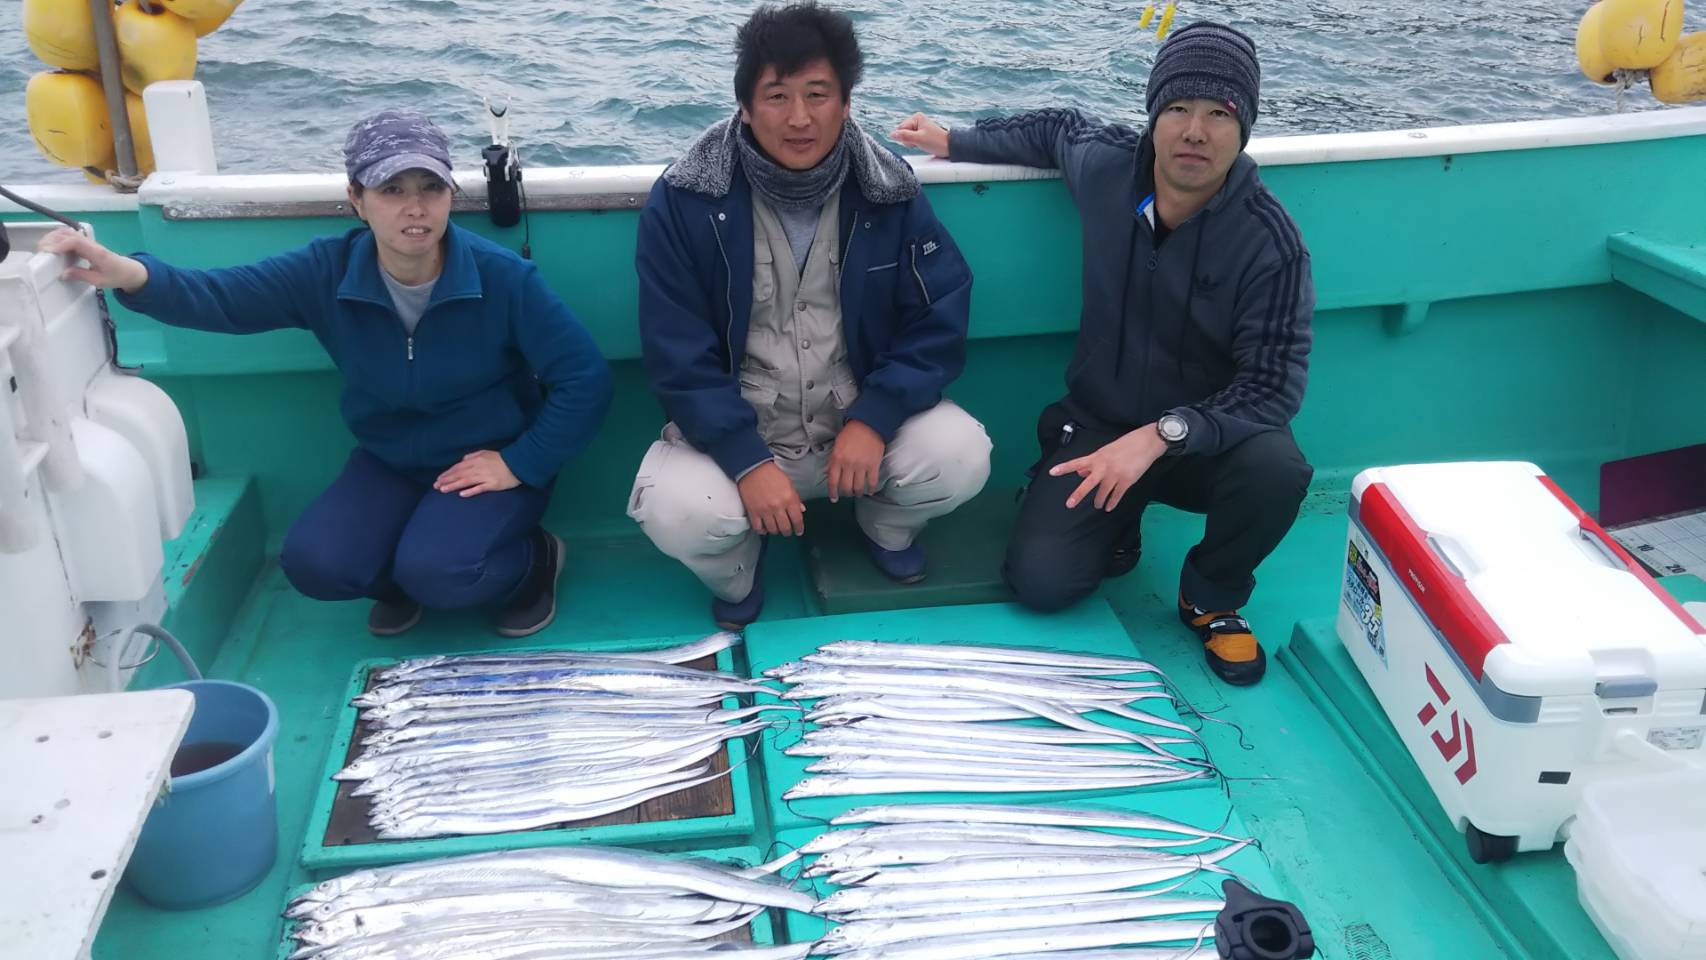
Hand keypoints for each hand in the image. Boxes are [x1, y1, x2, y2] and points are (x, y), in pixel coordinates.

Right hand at [36, 227, 148, 292]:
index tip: (48, 251)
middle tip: (41, 250)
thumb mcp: (99, 281)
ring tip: (44, 246)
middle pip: (70, 234)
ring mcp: (89, 242)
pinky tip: (52, 244)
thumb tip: (63, 274)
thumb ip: (81, 276)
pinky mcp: (86, 243)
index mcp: (97, 253)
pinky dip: (59, 237)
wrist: (130, 271)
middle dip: (53, 239)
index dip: (60, 244)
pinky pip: (71, 235)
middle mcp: (92, 244)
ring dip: (54, 236)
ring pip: (69, 232)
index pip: (76, 242)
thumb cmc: (117, 276)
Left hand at [434, 450, 520, 497]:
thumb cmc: (502, 458)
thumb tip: (462, 460)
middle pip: (459, 474)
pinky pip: (480, 488)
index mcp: (476, 460)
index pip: (458, 467)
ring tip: (443, 490)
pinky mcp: (493, 484)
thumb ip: (473, 456)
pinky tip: (462, 494)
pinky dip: (471, 491)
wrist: (518, 463)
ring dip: (453, 485)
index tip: (438, 479)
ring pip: (466, 481)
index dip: (447, 473)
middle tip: (436, 486)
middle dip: (446, 480)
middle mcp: (478, 468)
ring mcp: (485, 476)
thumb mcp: (486, 452)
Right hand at [738, 461, 805, 536]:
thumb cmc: (772, 474)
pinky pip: (758, 528)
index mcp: (789, 499)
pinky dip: (762, 530)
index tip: (798, 531)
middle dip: (787, 532)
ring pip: (773, 529)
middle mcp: (778, 507)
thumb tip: (801, 510)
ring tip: (776, 528)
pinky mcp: (753, 512)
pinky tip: (764, 528)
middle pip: (785, 528)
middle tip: (787, 531)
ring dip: (776, 531)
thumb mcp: (789, 484)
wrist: (753, 468)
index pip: (797, 520)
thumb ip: (795, 499)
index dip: (799, 528)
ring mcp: (765, 510)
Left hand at [827, 420, 883, 501]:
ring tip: (858, 493)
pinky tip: (870, 491)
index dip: (833, 492)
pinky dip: (871, 489)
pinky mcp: (874, 465)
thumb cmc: (851, 433)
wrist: (868, 424)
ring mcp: (862, 466)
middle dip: (846, 493)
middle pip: (845, 487)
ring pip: (858, 487)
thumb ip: (832, 460)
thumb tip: (827, 472)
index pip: (832, 481)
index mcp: (837, 459)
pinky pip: (872, 482)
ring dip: (857, 493)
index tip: (834, 498)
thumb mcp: (837, 445)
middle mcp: (848, 464)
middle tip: (847, 494)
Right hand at [890, 113, 950, 157]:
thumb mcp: (919, 139)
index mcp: (916, 117)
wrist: (949, 147)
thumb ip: (904, 136)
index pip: (900, 129)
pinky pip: (910, 139)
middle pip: (902, 132)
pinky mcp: (920, 133)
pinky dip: (914, 143)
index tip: (915, 140)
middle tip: (919, 142)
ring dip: (911, 143)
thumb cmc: (936, 142)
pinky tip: (921, 144)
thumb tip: (891, 134)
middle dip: (908, 140)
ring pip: (905, 137)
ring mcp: (918, 127)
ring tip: (922, 143)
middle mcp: (916, 120)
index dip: (905, 138)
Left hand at [1049, 424, 1167, 510]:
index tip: (1052, 472)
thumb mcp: (1106, 451)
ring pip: (1102, 493)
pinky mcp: (1127, 481)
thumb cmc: (1126, 444)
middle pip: (1088, 483)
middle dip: (1078, 495)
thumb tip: (1080, 473)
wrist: (1146, 442)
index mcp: (1097, 457)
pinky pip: (1116, 495)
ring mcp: (1115, 475)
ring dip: (1098, 501)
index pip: (1077, 462)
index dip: (1064, 468)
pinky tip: (1109, 507)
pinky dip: (1112, 502)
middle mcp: (1103, 467)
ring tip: (1097, 506)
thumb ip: (1092, 463)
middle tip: (1069, 504)